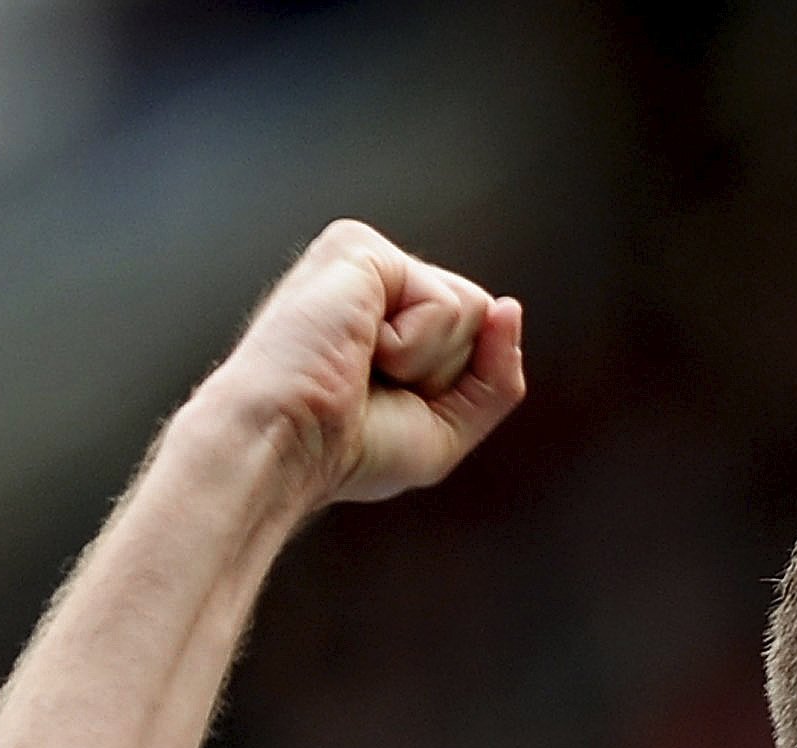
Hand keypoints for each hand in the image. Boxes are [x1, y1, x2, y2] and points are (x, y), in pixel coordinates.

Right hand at [193, 219, 526, 508]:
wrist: (285, 446)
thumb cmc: (347, 450)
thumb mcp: (448, 427)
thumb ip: (496, 375)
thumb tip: (510, 307)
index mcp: (393, 320)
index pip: (480, 339)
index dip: (451, 390)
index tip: (385, 407)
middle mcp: (381, 284)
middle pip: (483, 320)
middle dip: (445, 374)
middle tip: (373, 387)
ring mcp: (368, 261)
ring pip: (474, 309)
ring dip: (428, 362)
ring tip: (361, 365)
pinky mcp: (358, 247)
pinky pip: (446, 302)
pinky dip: (412, 345)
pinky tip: (357, 347)